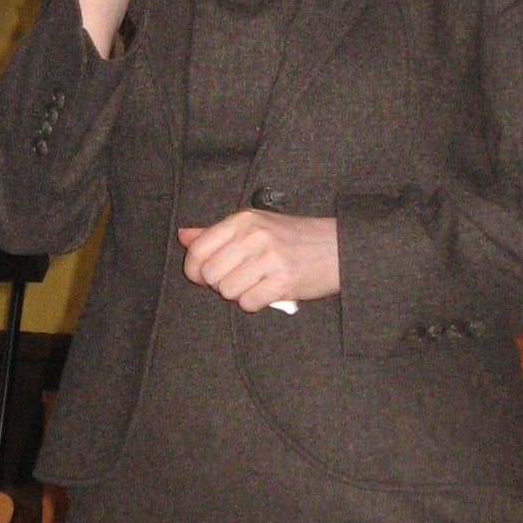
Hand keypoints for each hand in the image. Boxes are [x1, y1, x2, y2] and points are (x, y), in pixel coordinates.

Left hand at [177, 211, 340, 310]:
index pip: (198, 249)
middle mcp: (254, 236)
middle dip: (219, 284)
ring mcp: (269, 258)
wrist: (340, 248)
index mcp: (243, 220)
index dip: (194, 270)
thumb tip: (182, 236)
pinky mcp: (283, 281)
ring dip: (240, 294)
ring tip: (257, 283)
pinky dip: (255, 303)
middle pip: (210, 275)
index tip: (203, 276)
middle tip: (239, 279)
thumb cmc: (294, 238)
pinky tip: (268, 291)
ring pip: (227, 291)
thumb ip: (216, 232)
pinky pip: (249, 303)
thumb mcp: (255, 225)